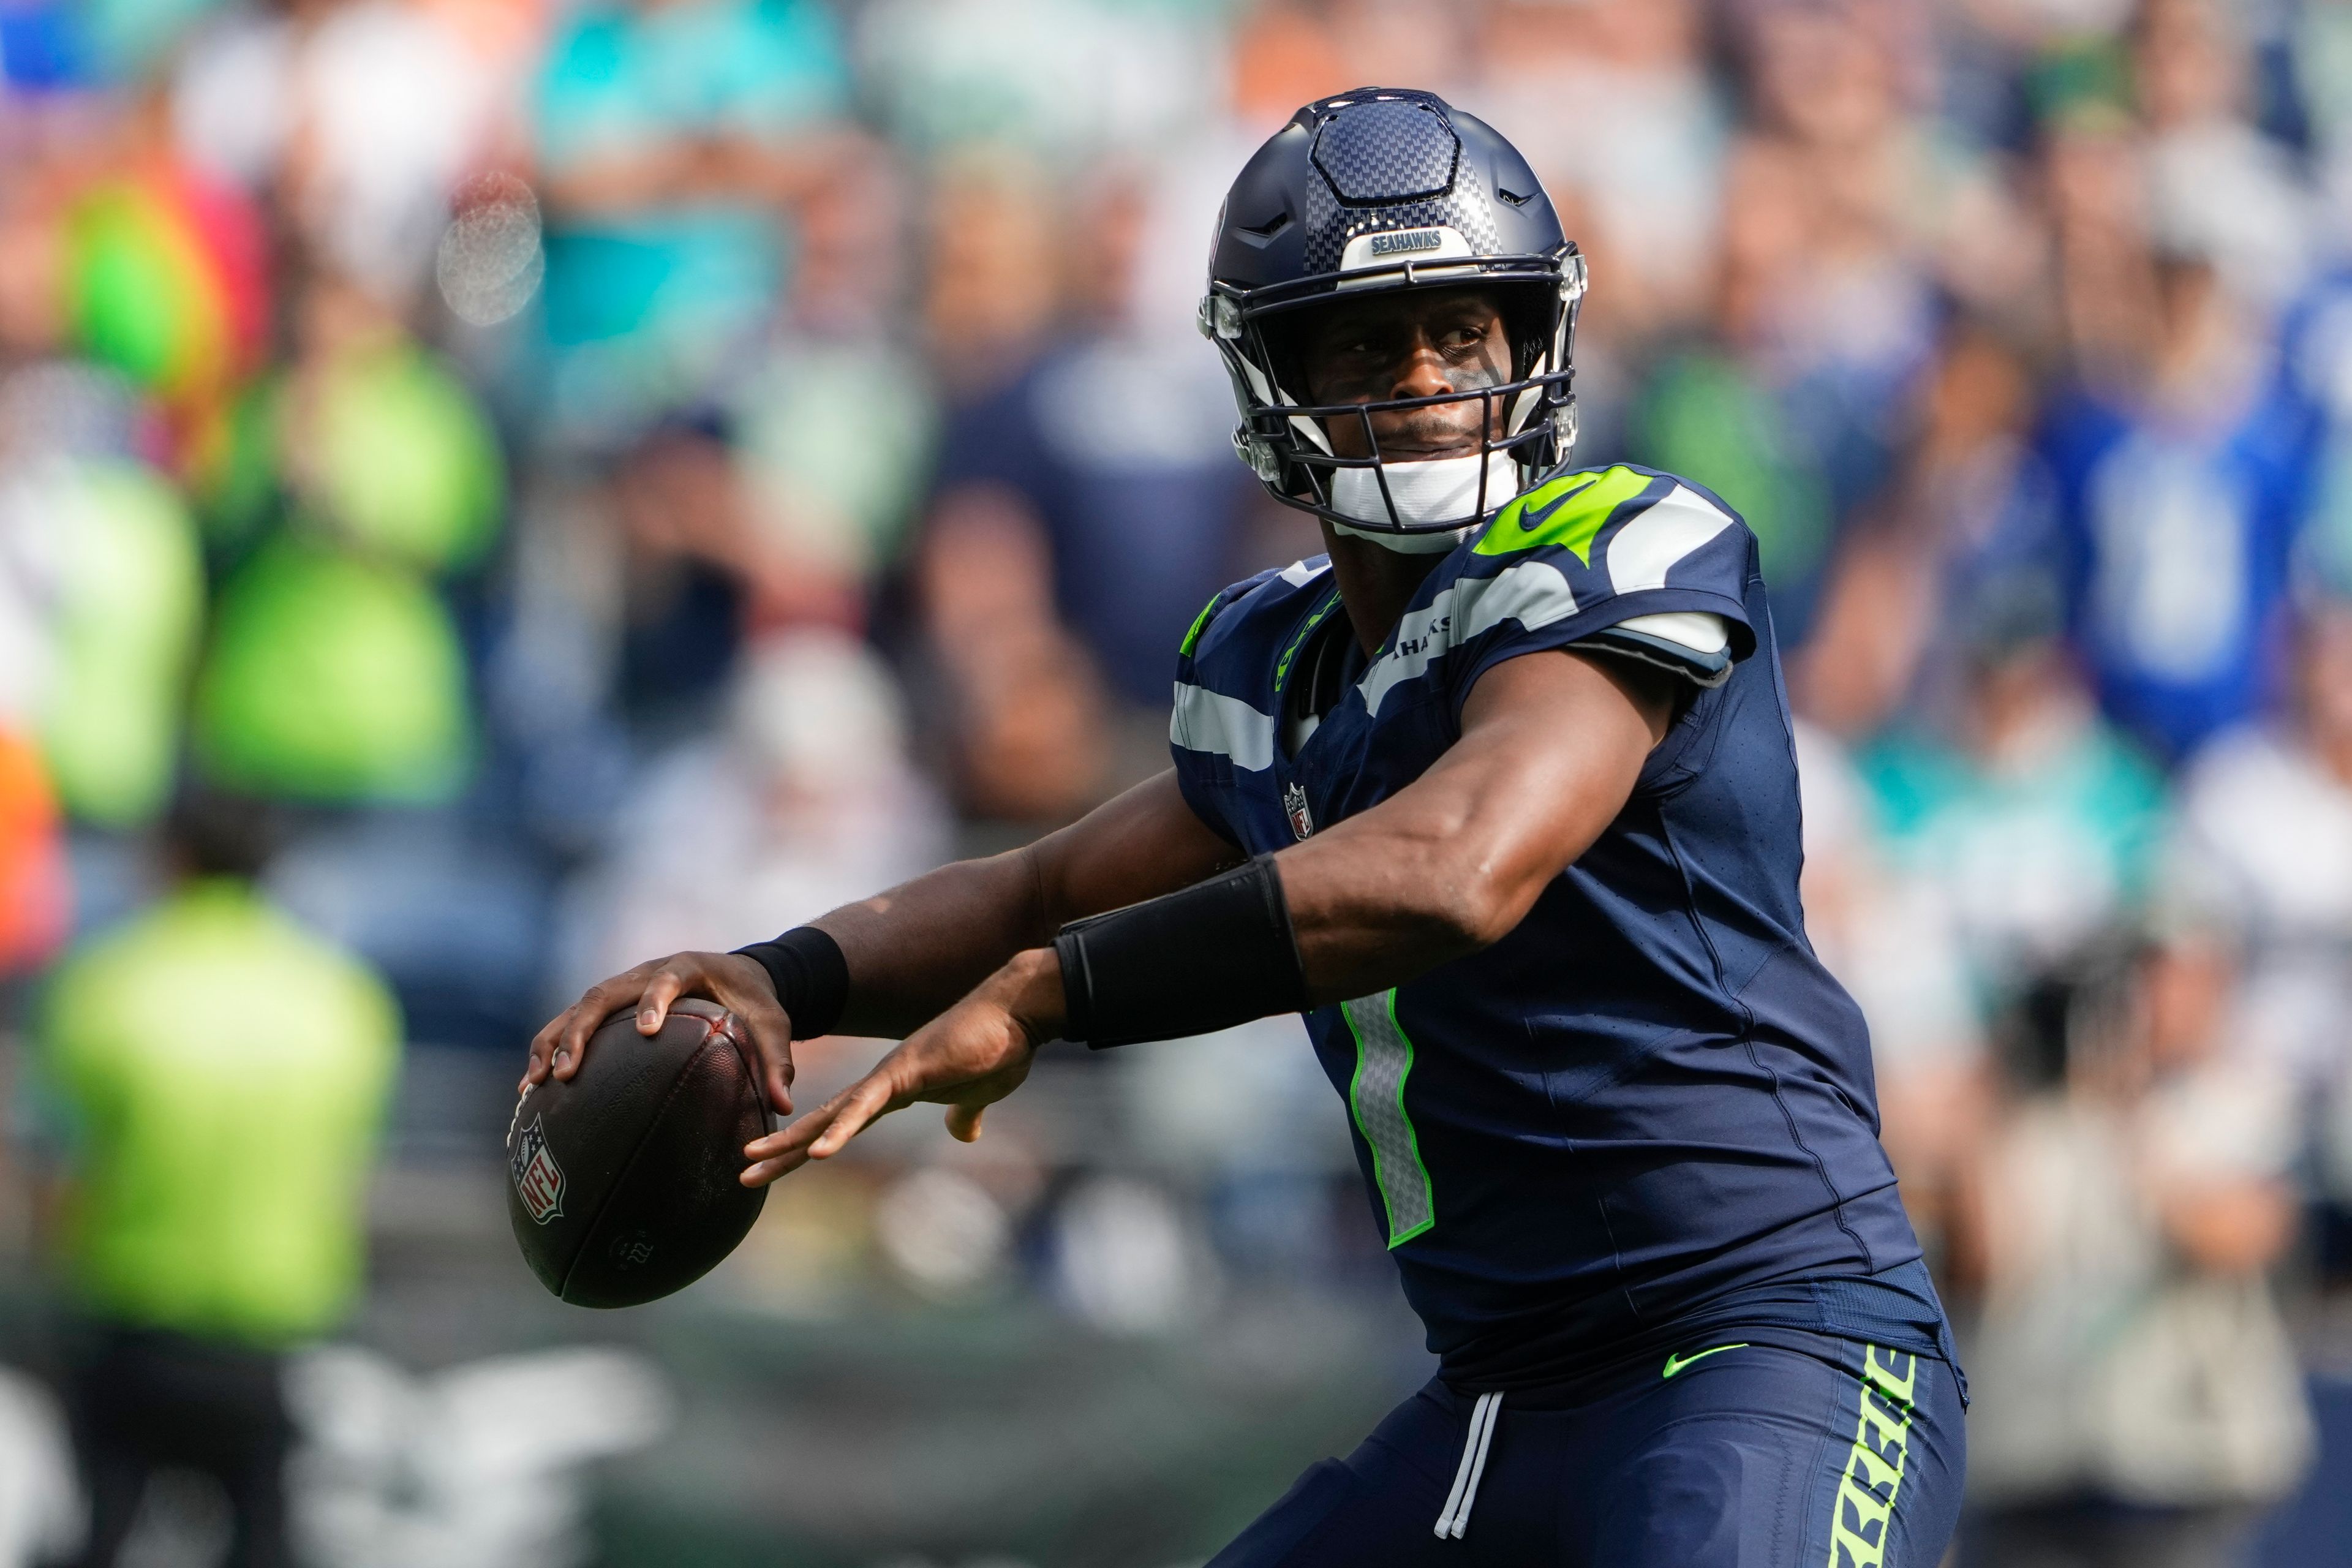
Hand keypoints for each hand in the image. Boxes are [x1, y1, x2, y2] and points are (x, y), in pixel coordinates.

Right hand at [524, 951, 796, 1112]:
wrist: (737, 976)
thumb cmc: (755, 1002)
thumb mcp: (773, 1024)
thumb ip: (778, 1060)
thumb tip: (783, 1106)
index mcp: (688, 966)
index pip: (667, 977)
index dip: (654, 999)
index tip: (647, 1030)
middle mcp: (645, 971)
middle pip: (603, 994)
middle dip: (581, 1031)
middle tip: (569, 1071)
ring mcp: (621, 986)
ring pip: (576, 1008)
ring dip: (553, 1042)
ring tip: (536, 1083)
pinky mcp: (609, 1006)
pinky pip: (570, 1023)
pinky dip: (549, 1049)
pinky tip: (531, 1089)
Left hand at [739, 948, 1062, 1185]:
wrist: (1018, 1011)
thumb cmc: (1000, 1048)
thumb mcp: (976, 1094)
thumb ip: (964, 1113)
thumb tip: (965, 1132)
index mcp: (894, 1091)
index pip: (838, 1123)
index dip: (804, 1146)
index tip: (772, 1165)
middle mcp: (882, 1083)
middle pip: (821, 1121)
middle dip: (781, 1150)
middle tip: (742, 1173)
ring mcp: (892, 1075)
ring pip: (831, 1115)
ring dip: (791, 1143)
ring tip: (753, 1163)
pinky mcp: (909, 1071)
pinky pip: (868, 1106)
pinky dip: (841, 1130)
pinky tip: (818, 1154)